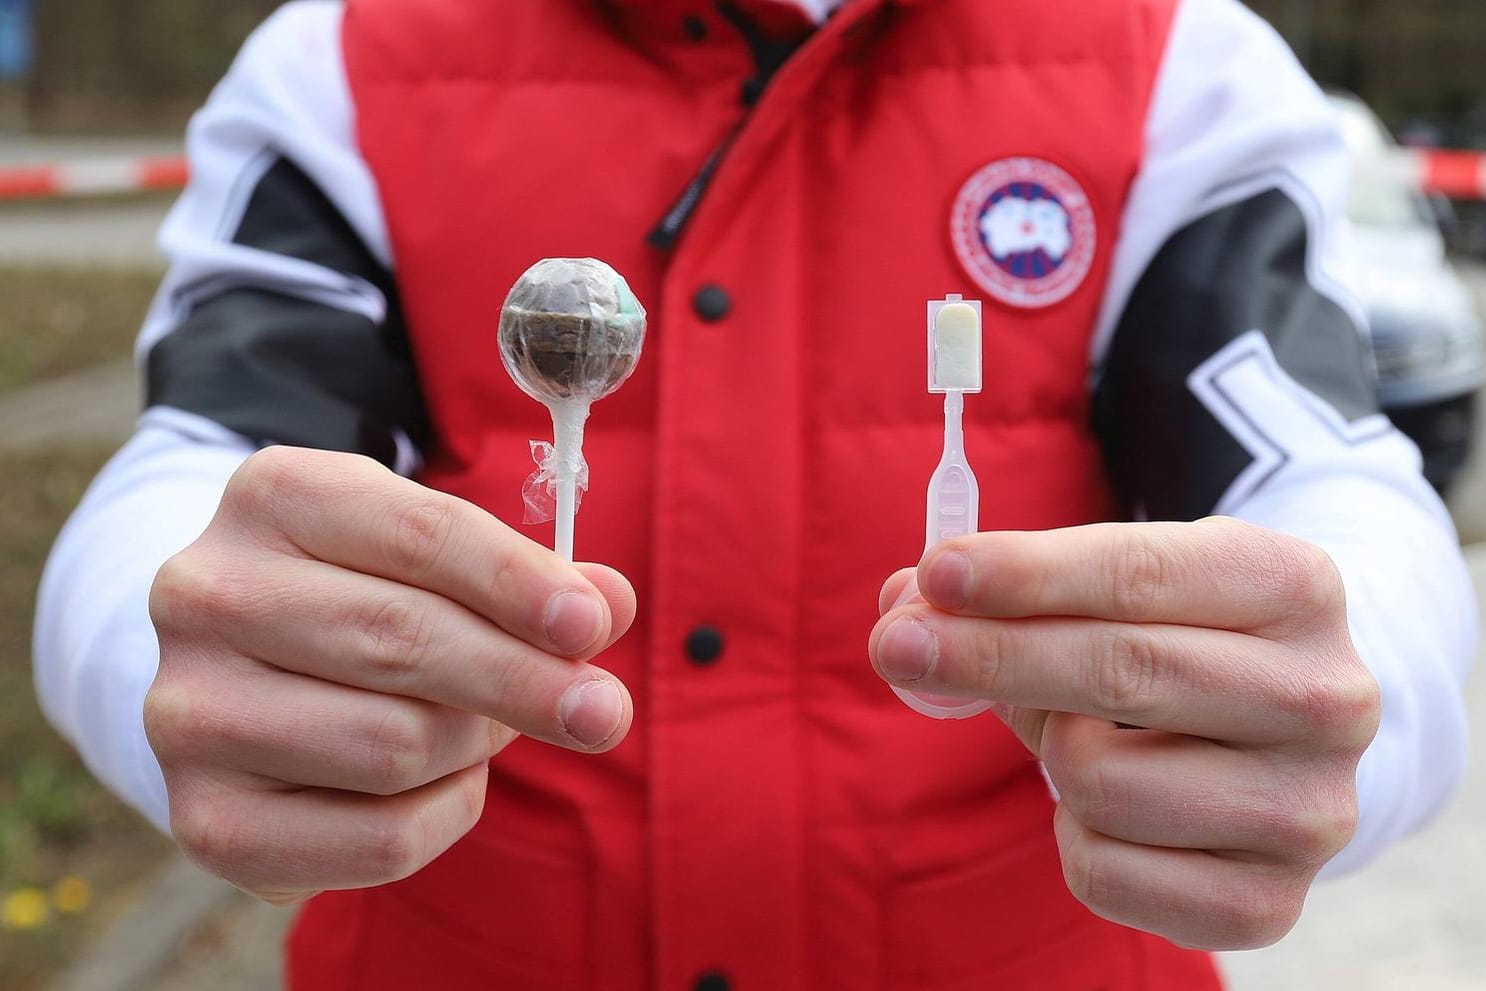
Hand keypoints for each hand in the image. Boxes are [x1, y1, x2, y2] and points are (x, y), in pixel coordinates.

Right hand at [145, 447, 635, 904]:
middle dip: (525, 680)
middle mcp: (207, 594)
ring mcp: (191, 712)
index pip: (420, 537)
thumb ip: (528, 578)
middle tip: (604, 711)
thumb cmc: (366, 594)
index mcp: (274, 497)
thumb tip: (608, 605)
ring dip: (477, 745)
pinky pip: (379, 838)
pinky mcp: (207, 818)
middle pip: (404, 642)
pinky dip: (446, 814)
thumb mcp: (438, 555)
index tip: (590, 624)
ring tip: (486, 727)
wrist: (244, 670)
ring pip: (397, 744)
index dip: (517, 583)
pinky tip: (444, 782)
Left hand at [870, 517, 1379, 949]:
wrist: (1278, 738)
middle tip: (896, 645)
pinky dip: (1071, 836)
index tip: (938, 575)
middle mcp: (1325, 696)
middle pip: (1122, 671)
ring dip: (1049, 754)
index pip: (1143, 573)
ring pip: (1096, 779)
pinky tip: (1108, 807)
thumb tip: (904, 609)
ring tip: (1079, 736)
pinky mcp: (1270, 902)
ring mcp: (1309, 810)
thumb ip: (1010, 590)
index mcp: (1294, 585)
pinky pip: (1101, 870)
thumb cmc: (1172, 640)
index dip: (1029, 574)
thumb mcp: (1117, 588)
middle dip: (989, 654)